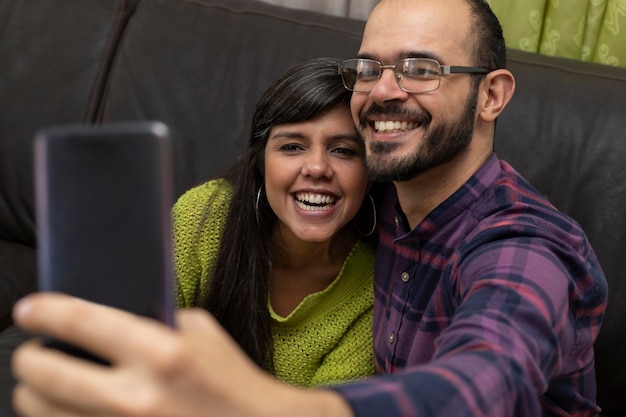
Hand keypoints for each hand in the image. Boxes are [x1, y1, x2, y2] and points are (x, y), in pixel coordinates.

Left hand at [11, 293, 351, 416]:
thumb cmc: (230, 378)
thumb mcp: (201, 332)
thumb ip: (156, 320)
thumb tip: (110, 315)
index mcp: (161, 352)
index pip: (81, 321)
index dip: (43, 311)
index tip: (27, 309)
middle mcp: (137, 396)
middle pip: (44, 373)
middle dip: (29, 357)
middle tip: (35, 350)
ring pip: (41, 411)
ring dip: (35, 393)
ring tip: (47, 383)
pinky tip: (72, 407)